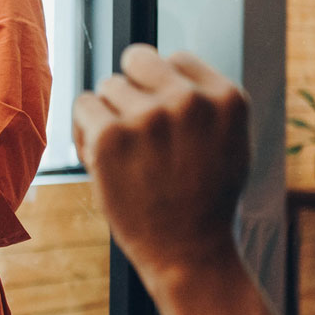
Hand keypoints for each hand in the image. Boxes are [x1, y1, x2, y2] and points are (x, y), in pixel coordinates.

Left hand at [72, 45, 249, 284]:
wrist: (189, 254)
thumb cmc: (205, 201)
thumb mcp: (230, 143)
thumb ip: (206, 103)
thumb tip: (167, 65)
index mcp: (226, 98)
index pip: (177, 59)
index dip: (163, 87)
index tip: (162, 118)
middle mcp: (190, 100)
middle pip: (138, 59)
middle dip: (133, 89)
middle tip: (137, 129)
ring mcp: (149, 117)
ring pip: (108, 86)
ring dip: (109, 115)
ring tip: (125, 154)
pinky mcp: (111, 136)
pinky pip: (84, 105)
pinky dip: (85, 130)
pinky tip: (102, 158)